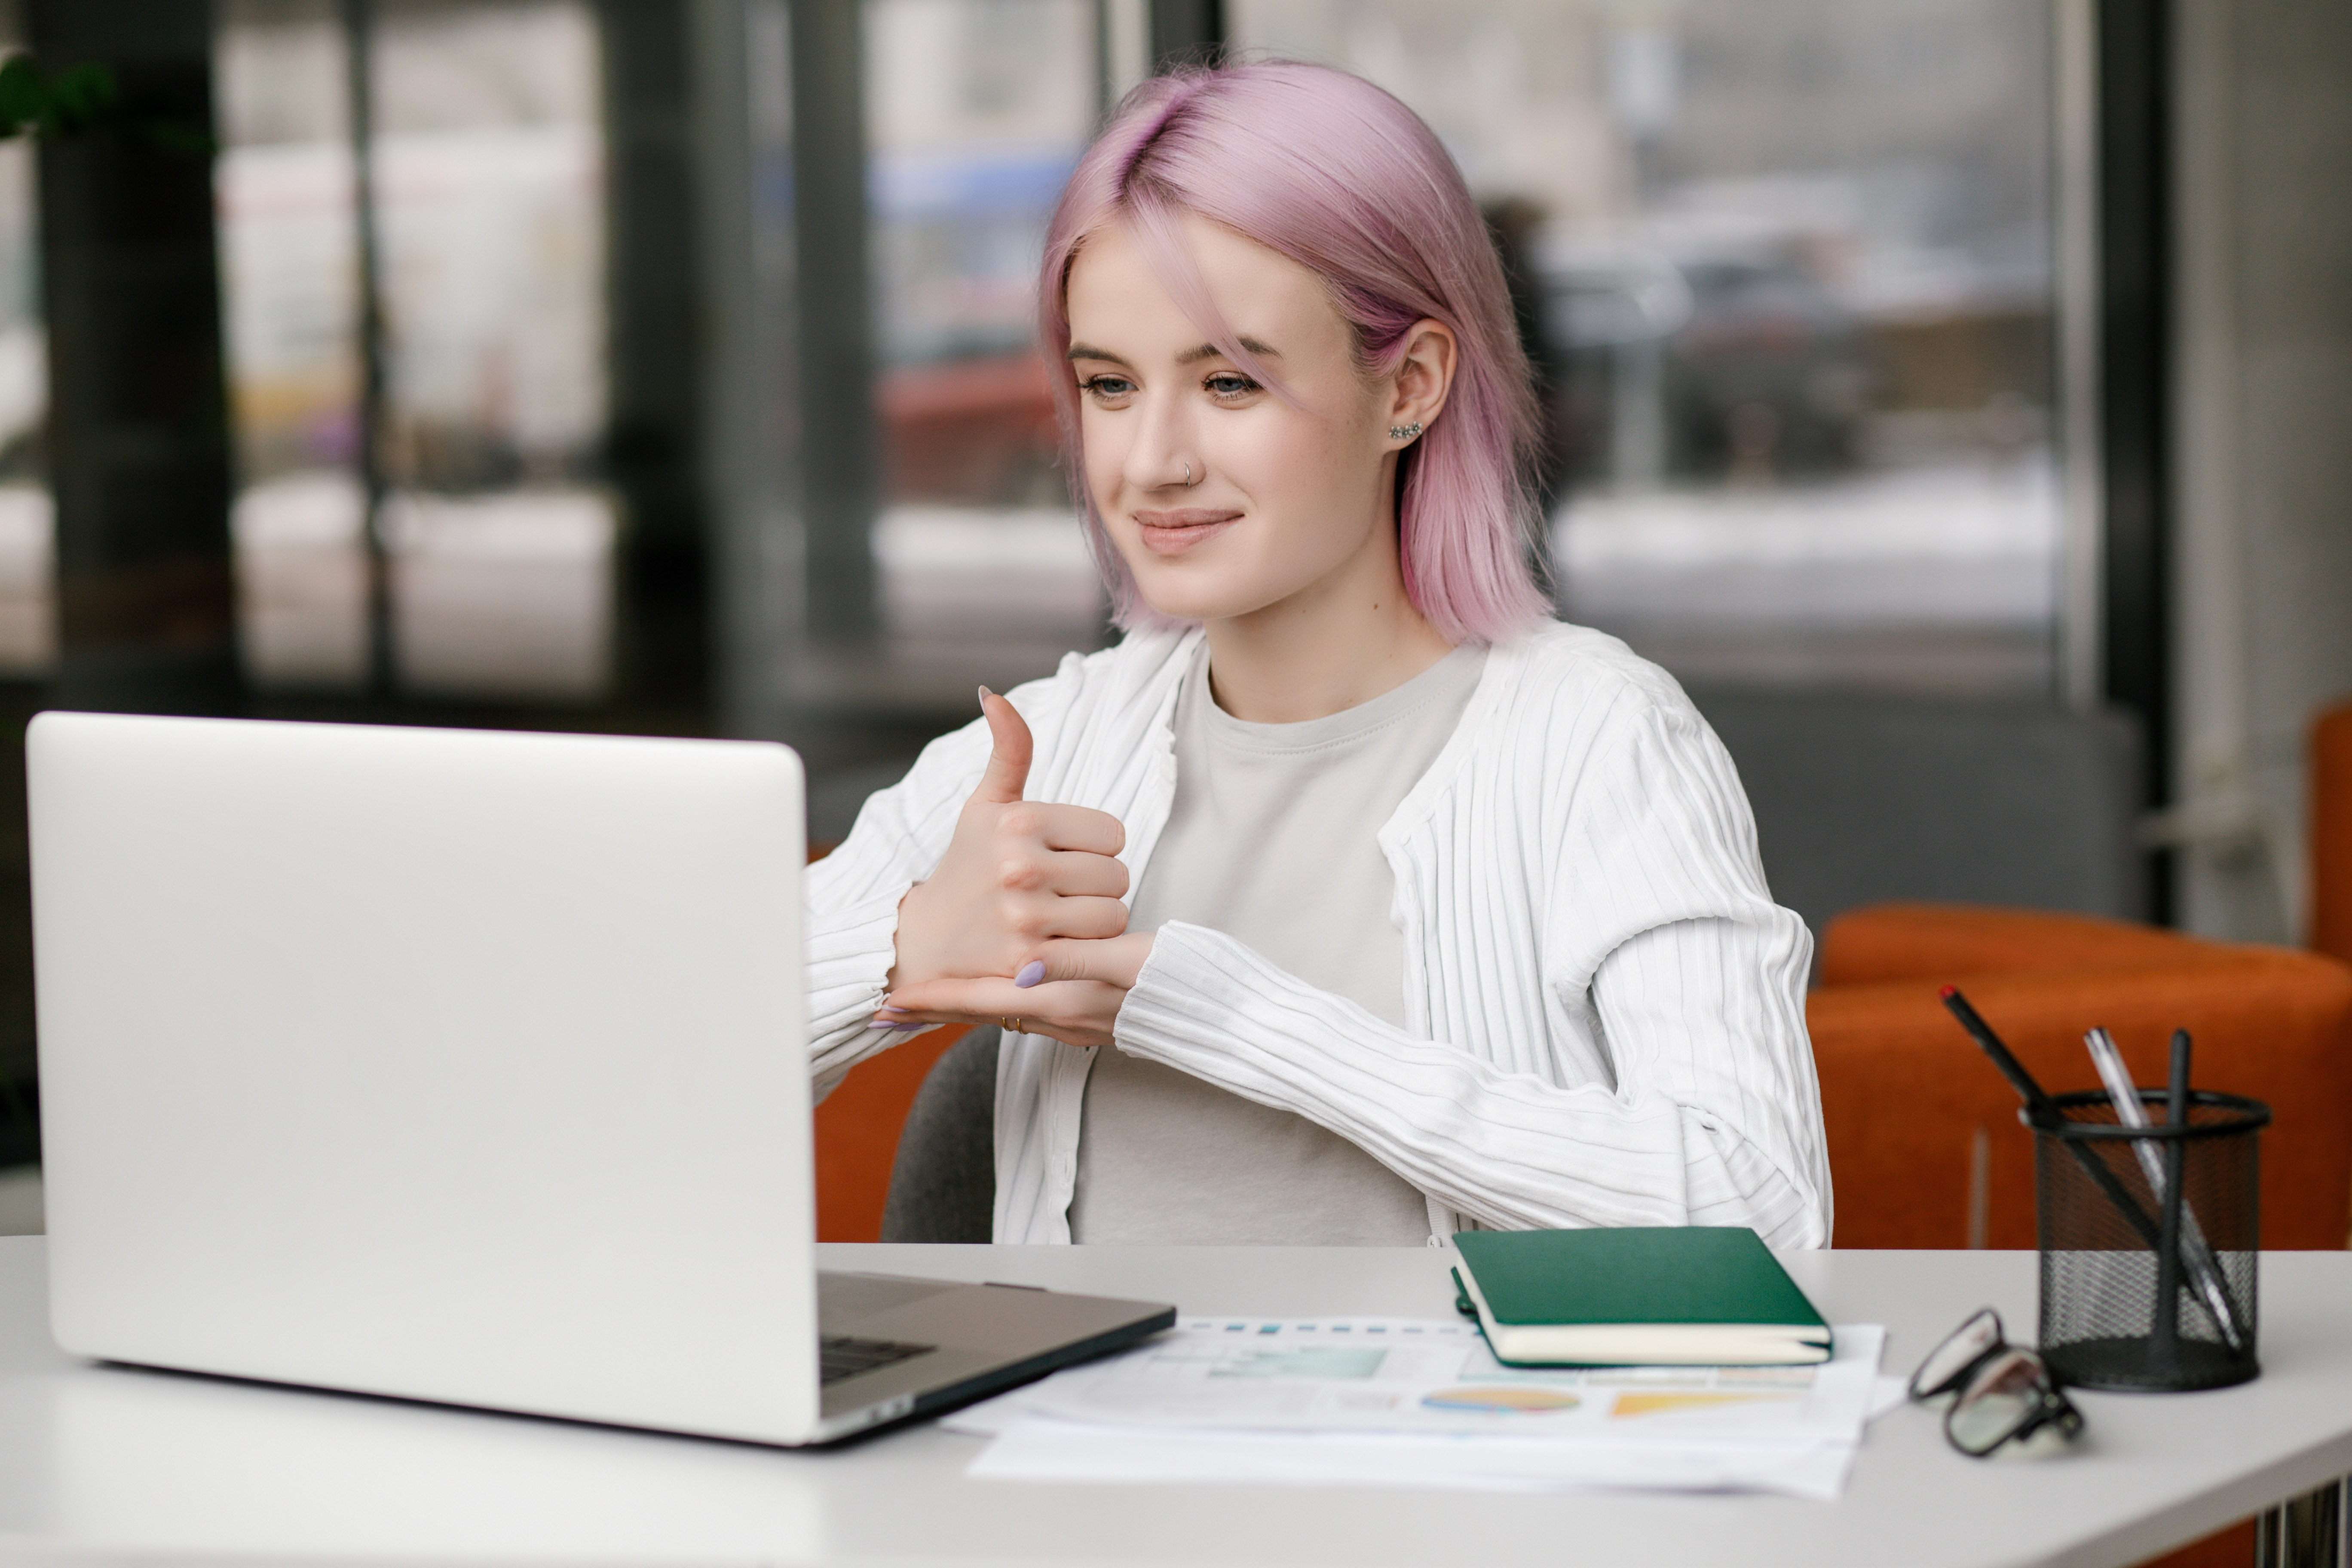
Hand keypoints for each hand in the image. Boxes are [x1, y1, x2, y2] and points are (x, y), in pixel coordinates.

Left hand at [877, 930, 1156, 1048]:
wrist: (1217, 1014)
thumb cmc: (1177, 982)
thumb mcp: (1127, 965)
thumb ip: (1075, 964)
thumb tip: (1024, 965)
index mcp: (1064, 1001)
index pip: (984, 1002)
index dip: (938, 999)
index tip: (893, 1000)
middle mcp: (1061, 1017)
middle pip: (985, 1011)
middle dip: (940, 1005)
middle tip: (895, 1004)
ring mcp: (1073, 1021)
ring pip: (1004, 1011)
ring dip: (967, 1002)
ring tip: (933, 992)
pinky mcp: (1087, 1017)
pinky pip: (1027, 1011)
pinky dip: (999, 1002)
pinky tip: (995, 987)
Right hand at [885, 688, 1131, 996]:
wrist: (926, 941)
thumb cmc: (967, 866)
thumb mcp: (985, 805)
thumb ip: (1008, 751)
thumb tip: (993, 694)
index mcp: (1019, 821)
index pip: (1113, 833)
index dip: (1093, 847)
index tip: (1060, 856)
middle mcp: (1022, 867)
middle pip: (1118, 875)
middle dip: (1095, 884)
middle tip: (1058, 890)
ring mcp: (1026, 917)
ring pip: (1114, 913)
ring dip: (1095, 919)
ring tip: (1059, 917)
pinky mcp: (1032, 961)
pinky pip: (1098, 949)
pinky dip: (1086, 950)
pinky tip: (1057, 943)